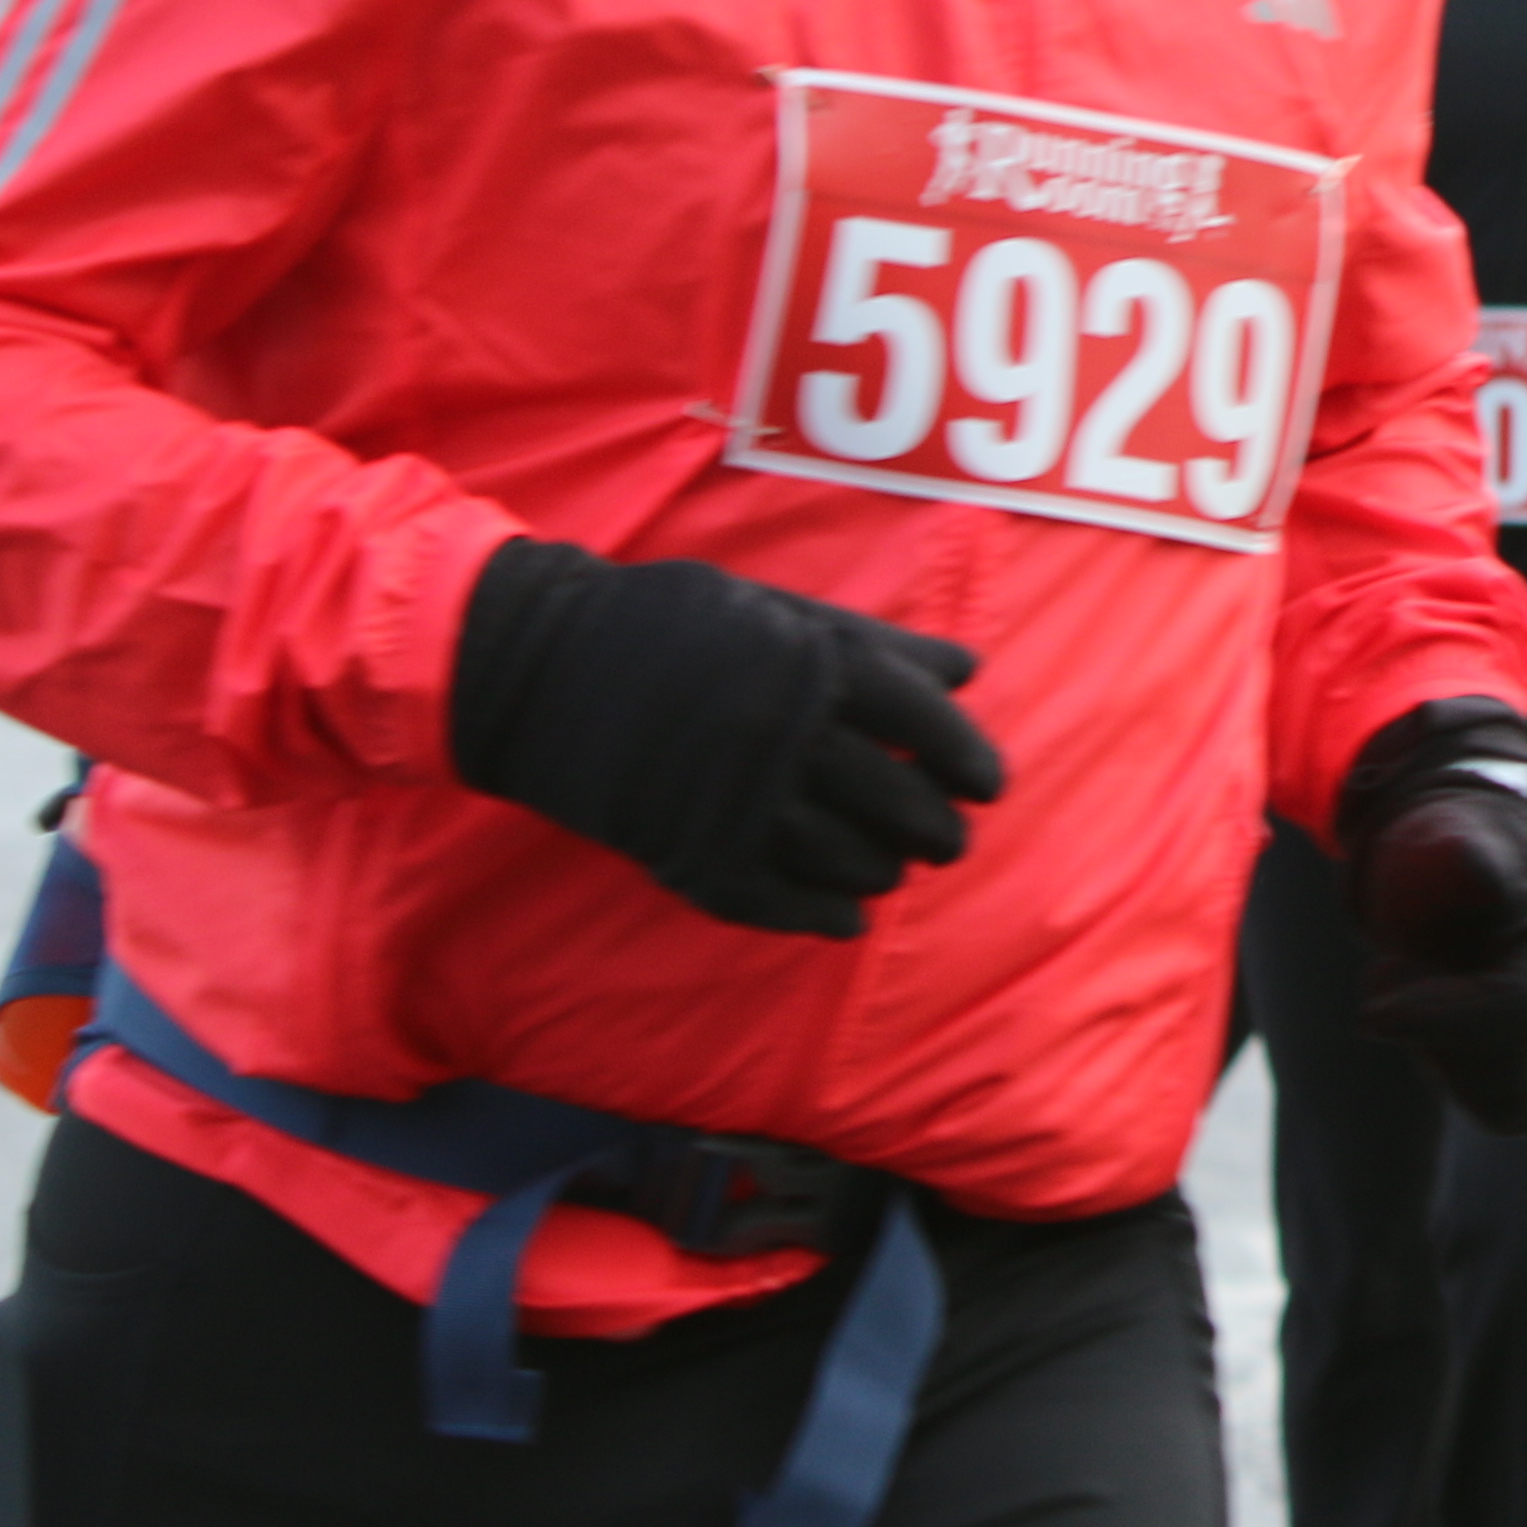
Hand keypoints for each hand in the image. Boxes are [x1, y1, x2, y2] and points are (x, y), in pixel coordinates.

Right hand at [443, 539, 1006, 938]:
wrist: (539, 667)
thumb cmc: (669, 624)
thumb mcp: (774, 608)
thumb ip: (872, 644)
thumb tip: (968, 671)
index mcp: (808, 664)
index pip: (922, 719)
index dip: (965, 755)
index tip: (987, 785)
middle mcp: (784, 735)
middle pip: (896, 799)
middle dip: (936, 829)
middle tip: (948, 840)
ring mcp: (738, 802)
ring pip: (847, 859)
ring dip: (883, 872)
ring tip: (892, 869)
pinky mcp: (694, 856)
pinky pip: (781, 904)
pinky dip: (824, 917)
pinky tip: (847, 919)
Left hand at [1338, 700, 1526, 1134]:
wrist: (1509, 897)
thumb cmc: (1470, 870)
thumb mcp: (1461, 843)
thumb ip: (1464, 852)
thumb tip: (1471, 860)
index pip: (1517, 1012)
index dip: (1438, 1021)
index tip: (1368, 1015)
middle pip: (1502, 1072)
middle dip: (1431, 1034)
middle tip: (1386, 975)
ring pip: (1500, 1104)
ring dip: (1445, 1060)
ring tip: (1428, 1000)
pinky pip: (1508, 1114)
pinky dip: (1467, 1081)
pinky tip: (1455, 1031)